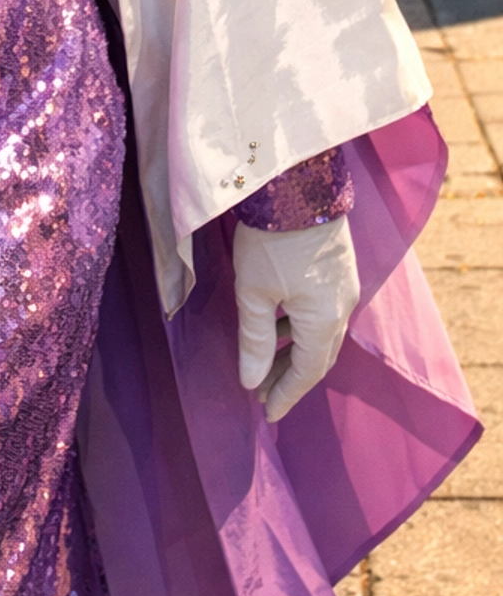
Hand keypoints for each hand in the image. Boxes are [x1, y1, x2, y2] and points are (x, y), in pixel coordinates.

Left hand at [234, 217, 359, 421]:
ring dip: (296, 351)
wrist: (299, 182)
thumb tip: (251, 382)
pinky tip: (281, 323)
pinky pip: (324, 312)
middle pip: (318, 356)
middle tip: (265, 393)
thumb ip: (255, 340)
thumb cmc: (271, 239)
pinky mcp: (339, 268)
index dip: (287, 395)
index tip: (268, 413)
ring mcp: (344, 287)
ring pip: (321, 333)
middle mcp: (343, 308)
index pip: (308, 372)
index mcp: (324, 321)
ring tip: (268, 363)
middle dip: (291, 377)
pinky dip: (302, 327)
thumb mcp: (254, 291)